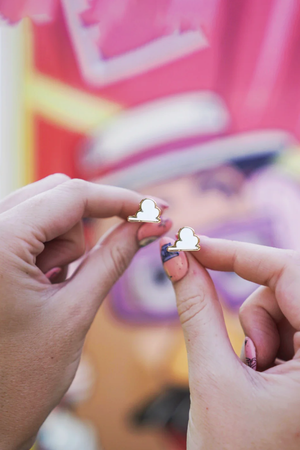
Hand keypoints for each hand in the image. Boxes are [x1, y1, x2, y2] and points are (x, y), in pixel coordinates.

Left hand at [0, 175, 170, 449]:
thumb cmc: (18, 381)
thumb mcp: (75, 313)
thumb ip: (114, 259)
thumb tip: (148, 226)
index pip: (72, 196)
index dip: (121, 199)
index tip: (156, 208)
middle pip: (57, 195)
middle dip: (91, 222)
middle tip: (112, 253)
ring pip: (45, 209)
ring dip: (67, 242)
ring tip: (57, 288)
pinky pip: (31, 229)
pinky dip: (52, 248)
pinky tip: (46, 284)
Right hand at [160, 236, 299, 449]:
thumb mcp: (213, 378)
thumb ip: (196, 310)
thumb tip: (177, 262)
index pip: (290, 272)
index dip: (238, 253)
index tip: (193, 244)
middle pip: (287, 287)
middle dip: (254, 311)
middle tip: (241, 351)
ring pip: (285, 305)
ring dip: (259, 331)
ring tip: (254, 376)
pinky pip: (288, 323)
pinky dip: (266, 339)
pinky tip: (264, 376)